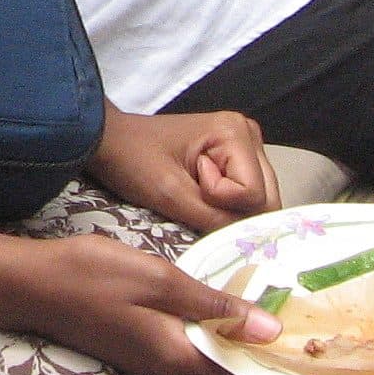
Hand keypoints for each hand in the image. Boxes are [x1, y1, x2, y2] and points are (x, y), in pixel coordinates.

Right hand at [15, 228, 282, 374]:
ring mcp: (155, 365)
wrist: (34, 286)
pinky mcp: (143, 351)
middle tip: (313, 348)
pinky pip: (196, 359)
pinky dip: (222, 347)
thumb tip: (271, 330)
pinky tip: (232, 322)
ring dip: (248, 360)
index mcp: (181, 359)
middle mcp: (172, 373)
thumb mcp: (158, 280)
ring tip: (284, 335)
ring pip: (216, 372)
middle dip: (273, 372)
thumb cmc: (95, 277)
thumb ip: (213, 305)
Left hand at [89, 105, 278, 230]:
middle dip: (231, 209)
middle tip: (194, 192)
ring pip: (259, 200)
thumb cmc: (134, 161)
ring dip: (227, 208)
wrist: (108, 143)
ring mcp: (243, 146)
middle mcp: (248, 133)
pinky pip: (246, 196)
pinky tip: (199, 191)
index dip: (223, 202)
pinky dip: (225, 205)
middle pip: (266, 198)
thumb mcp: (172, 196)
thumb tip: (253, 243)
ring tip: (194, 189)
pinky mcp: (234, 158)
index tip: (190, 183)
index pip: (256, 195)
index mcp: (236, 131)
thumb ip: (216, 220)